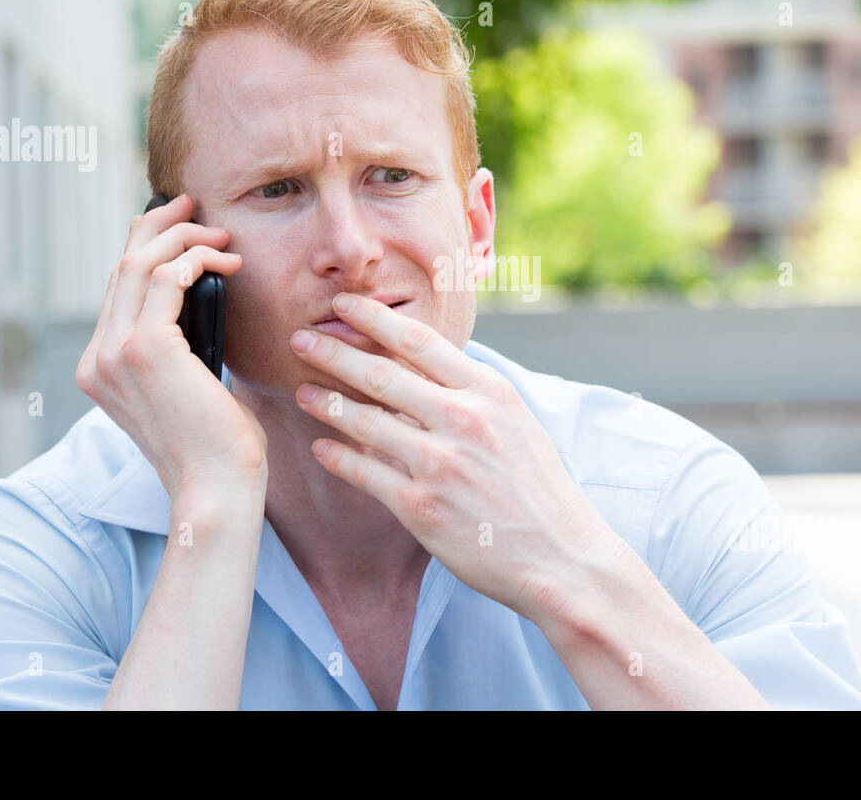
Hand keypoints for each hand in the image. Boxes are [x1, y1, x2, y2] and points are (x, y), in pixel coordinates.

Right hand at [76, 194, 268, 504]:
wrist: (216, 488)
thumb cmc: (217, 446)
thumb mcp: (189, 388)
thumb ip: (180, 349)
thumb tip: (202, 301)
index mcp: (101, 369)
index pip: (116, 289)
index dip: (145, 247)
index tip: (181, 226)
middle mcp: (97, 359)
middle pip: (120, 266)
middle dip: (159, 226)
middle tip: (195, 206)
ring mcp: (115, 353)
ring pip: (139, 264)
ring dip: (184, 239)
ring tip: (222, 237)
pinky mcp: (145, 349)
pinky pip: (165, 279)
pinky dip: (196, 259)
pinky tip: (225, 262)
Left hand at [288, 294, 617, 624]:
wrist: (560, 555)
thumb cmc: (538, 489)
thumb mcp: (516, 423)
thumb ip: (472, 395)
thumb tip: (424, 369)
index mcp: (489, 392)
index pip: (419, 341)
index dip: (374, 319)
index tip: (343, 305)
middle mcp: (464, 420)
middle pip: (382, 374)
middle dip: (333, 352)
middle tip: (299, 338)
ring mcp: (441, 464)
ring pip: (365, 421)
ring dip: (326, 403)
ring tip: (301, 391)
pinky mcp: (422, 507)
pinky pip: (365, 473)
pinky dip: (338, 458)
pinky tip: (321, 448)